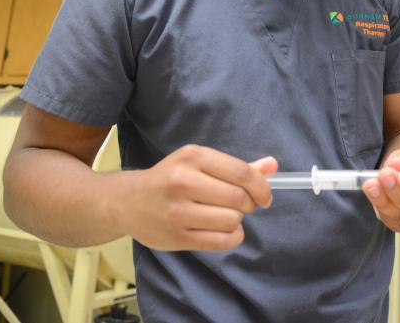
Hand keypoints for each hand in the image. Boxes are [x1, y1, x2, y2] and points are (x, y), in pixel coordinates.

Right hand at [119, 144, 276, 250]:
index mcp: (193, 157)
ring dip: (237, 221)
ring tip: (225, 215)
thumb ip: (236, 167)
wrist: (127, 201)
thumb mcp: (199, 163)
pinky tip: (224, 231)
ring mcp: (178, 211)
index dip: (261, 187)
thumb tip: (272, 165)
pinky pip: (221, 242)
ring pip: (231, 221)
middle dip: (248, 204)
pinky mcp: (176, 237)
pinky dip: (231, 238)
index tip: (265, 197)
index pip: (241, 173)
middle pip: (239, 198)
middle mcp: (184, 181)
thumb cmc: (169, 178)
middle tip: (241, 205)